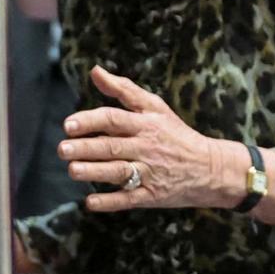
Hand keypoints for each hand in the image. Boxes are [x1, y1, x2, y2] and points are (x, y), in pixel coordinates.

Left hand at [60, 67, 236, 210]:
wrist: (211, 168)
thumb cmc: (176, 134)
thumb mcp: (155, 107)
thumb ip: (123, 89)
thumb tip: (95, 71)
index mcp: (145, 124)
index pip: (114, 119)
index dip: (90, 121)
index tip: (68, 125)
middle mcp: (146, 147)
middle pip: (112, 146)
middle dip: (86, 148)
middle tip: (63, 149)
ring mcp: (150, 173)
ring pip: (119, 172)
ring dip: (94, 172)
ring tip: (72, 170)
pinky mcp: (153, 195)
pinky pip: (129, 199)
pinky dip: (110, 202)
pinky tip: (90, 202)